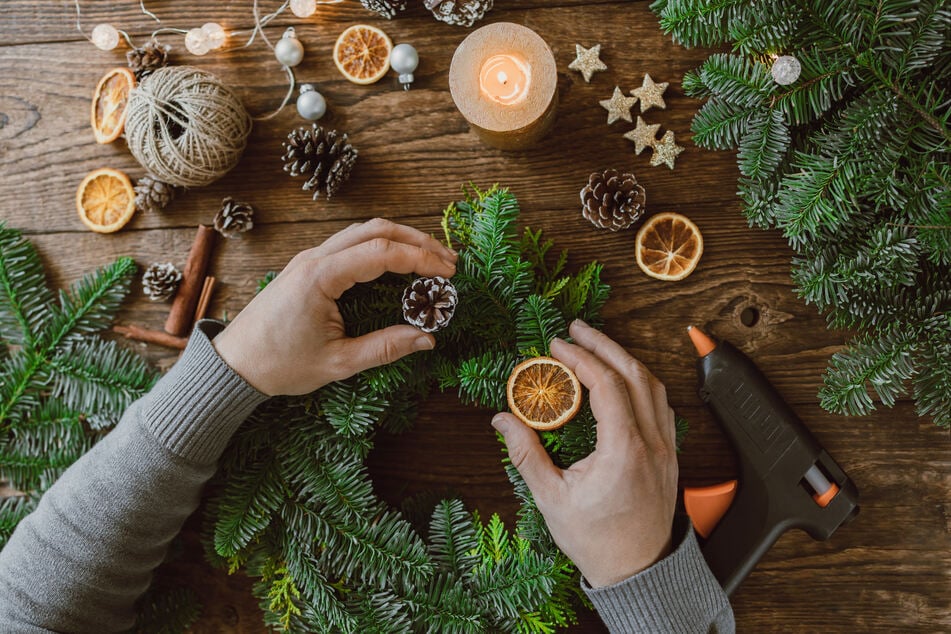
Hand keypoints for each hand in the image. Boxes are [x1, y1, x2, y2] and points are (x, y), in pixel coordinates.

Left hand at [212, 218, 456, 395]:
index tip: (448, 273)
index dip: (420, 259)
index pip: (381, 252)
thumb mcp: (338, 363)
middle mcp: (314, 258)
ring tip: (431, 259)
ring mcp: (309, 258)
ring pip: (362, 232)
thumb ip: (385, 348)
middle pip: (375, 229)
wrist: (235, 364)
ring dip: (400, 240)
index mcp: (319, 277)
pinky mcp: (308, 266)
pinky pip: (350, 244)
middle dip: (417, 241)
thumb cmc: (280, 365)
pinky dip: (380, 247)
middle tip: (449, 261)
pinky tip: (399, 264)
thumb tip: (427, 339)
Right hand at [492, 320, 678, 586]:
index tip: (558, 345)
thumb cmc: (597, 540)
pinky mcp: (670, 454)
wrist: (639, 572)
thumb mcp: (552, 499)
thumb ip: (526, 455)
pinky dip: (640, 381)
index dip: (582, 357)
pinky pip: (661, 404)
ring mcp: (666, 447)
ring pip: (653, 385)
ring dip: (624, 358)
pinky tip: (622, 378)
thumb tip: (501, 420)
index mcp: (624, 450)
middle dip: (604, 344)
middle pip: (634, 374)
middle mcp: (652, 443)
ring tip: (596, 344)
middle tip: (576, 328)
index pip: (607, 385)